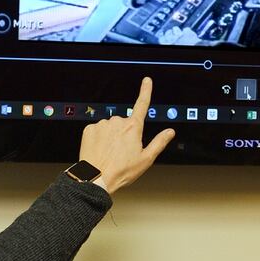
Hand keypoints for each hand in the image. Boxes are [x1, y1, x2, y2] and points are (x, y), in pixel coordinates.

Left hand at [79, 77, 174, 194]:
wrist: (94, 178)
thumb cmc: (120, 171)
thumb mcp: (146, 159)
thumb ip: (159, 142)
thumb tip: (170, 132)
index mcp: (133, 127)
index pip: (142, 104)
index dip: (145, 91)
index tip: (147, 81)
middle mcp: (118, 122)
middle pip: (124, 123)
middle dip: (124, 133)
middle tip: (122, 151)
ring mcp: (102, 125)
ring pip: (110, 127)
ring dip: (111, 136)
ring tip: (109, 153)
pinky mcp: (89, 129)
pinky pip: (97, 130)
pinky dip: (98, 138)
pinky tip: (99, 150)